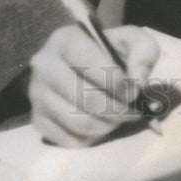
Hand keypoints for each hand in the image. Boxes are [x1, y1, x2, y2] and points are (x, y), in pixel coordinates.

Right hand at [28, 24, 159, 146]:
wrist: (80, 65)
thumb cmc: (109, 52)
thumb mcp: (130, 40)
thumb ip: (143, 52)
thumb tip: (138, 80)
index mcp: (66, 39)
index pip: (91, 63)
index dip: (118, 83)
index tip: (134, 91)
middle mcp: (45, 66)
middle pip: (87, 98)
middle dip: (119, 110)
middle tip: (134, 112)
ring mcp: (38, 95)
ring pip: (79, 123)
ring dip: (109, 126)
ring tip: (121, 118)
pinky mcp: (38, 120)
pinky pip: (69, 140)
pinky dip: (93, 138)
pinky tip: (103, 124)